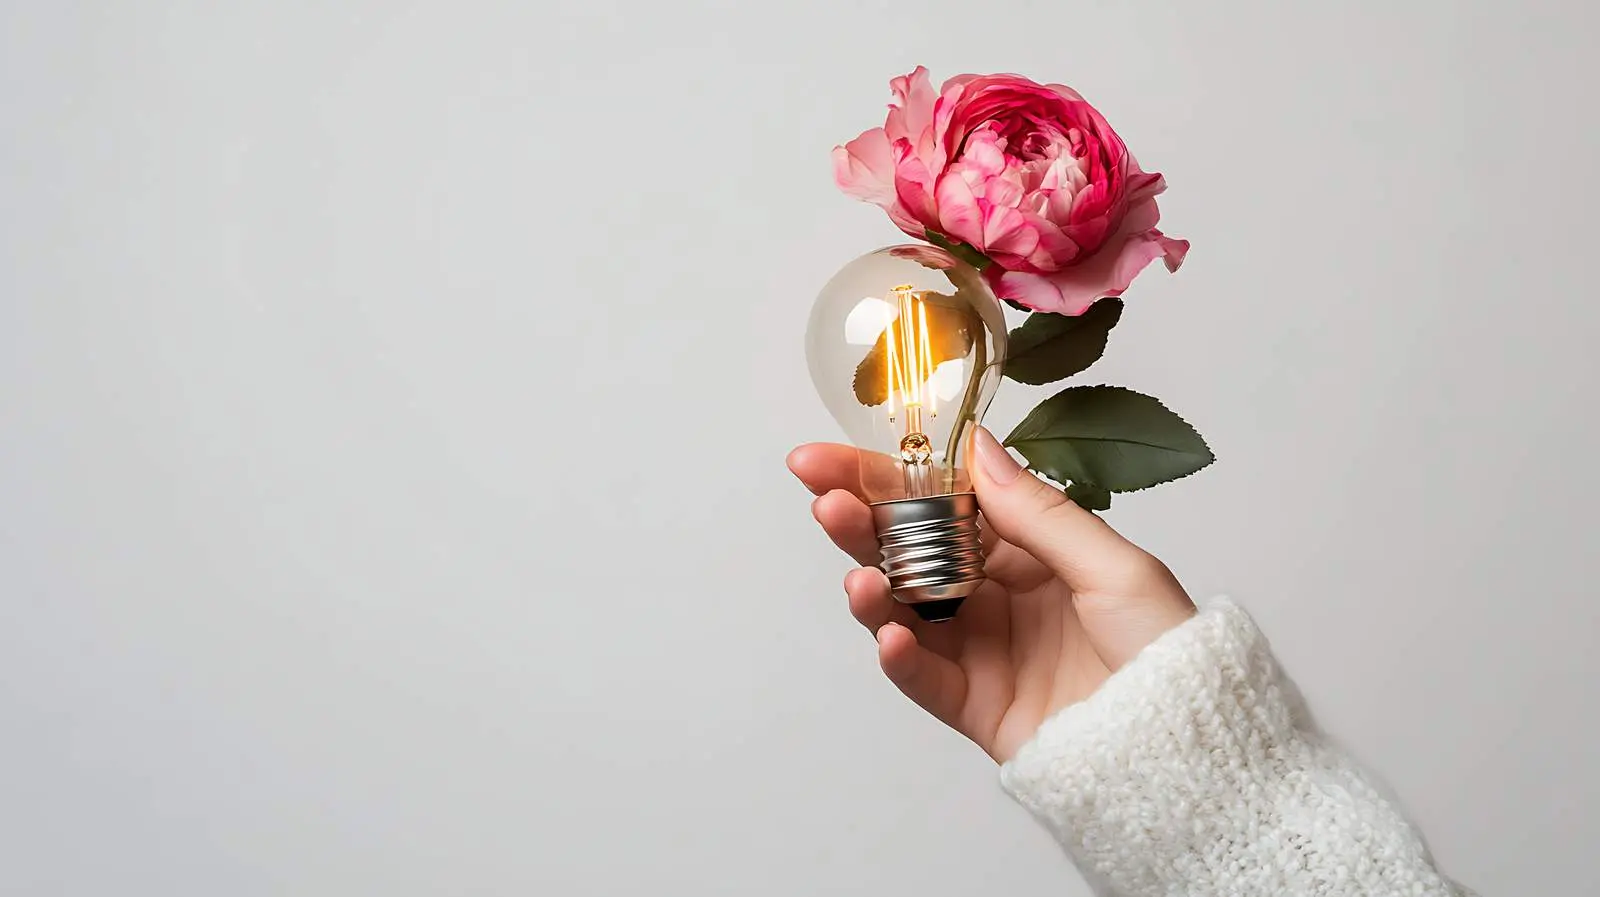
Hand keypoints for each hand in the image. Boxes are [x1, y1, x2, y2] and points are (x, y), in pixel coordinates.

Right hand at [787, 427, 1195, 762]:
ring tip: (858, 577)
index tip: (829, 458)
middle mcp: (996, 596)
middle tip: (821, 500)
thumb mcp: (1114, 567)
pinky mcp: (976, 708)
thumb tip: (976, 449)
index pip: (940, 503)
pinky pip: (925, 680)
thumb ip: (1037, 513)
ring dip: (871, 590)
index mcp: (1028, 551)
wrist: (1190, 751)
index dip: (883, 478)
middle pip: (908, 550)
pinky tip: (888, 637)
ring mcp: (982, 652)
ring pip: (904, 612)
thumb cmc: (1170, 655)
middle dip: (857, 523)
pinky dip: (900, 659)